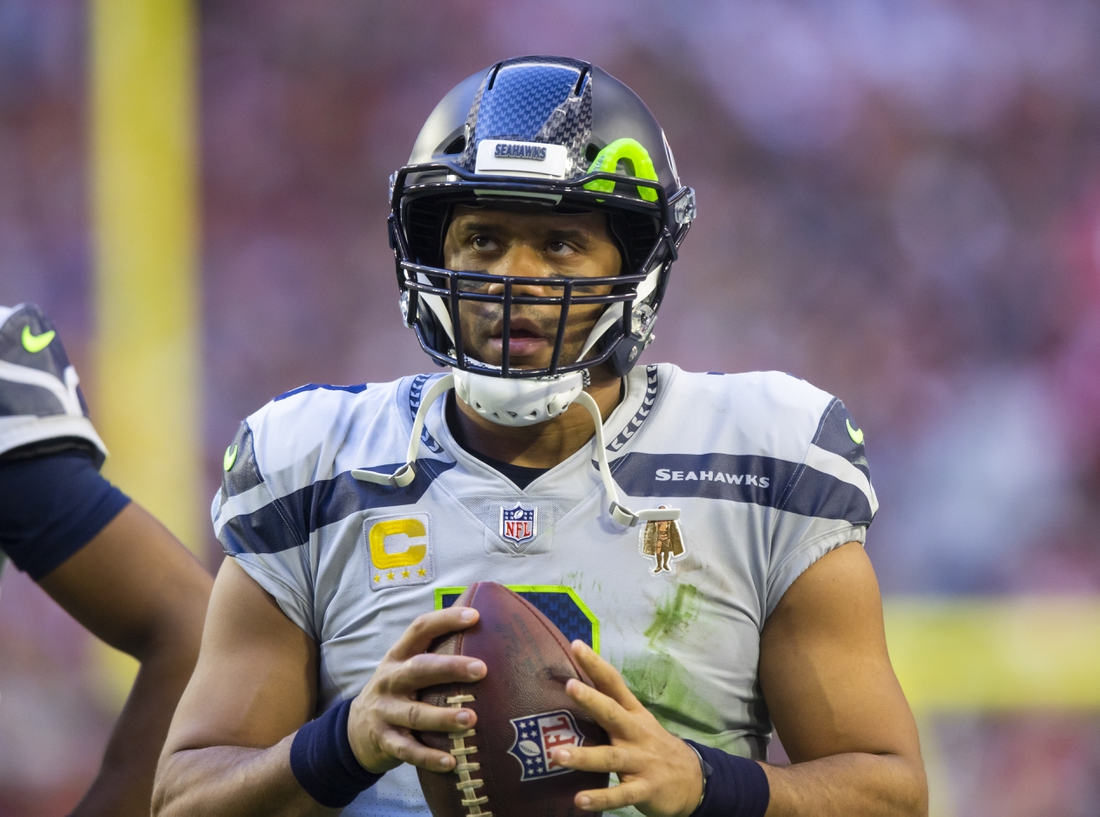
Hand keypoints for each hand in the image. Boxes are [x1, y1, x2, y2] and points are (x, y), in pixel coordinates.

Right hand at [346, 606, 485, 773]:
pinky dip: (429, 757)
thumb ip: (434, 655)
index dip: (445, 620)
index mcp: (398, 656)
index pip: (420, 630)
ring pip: (415, 714)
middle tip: (481, 669)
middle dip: (450, 668)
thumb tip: (484, 634)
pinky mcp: (384, 741)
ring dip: (443, 717)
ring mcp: (384, 711)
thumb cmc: (397, 692)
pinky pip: (408, 750)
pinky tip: (452, 761)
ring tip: (471, 719)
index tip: (475, 616)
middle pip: (419, 669)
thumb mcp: (405, 668)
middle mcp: (390, 680)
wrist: (353, 731)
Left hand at [549, 640, 703, 816]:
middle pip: (612, 713)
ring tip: (558, 755)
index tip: (576, 645)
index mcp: (633, 713)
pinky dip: (601, 797)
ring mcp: (641, 761)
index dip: (595, 665)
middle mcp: (635, 733)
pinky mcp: (645, 789)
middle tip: (569, 686)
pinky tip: (580, 800)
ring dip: (585, 757)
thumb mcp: (637, 722)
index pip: (614, 684)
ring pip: (611, 757)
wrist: (693, 781)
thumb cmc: (653, 746)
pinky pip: (621, 794)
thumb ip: (610, 707)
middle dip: (592, 700)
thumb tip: (574, 686)